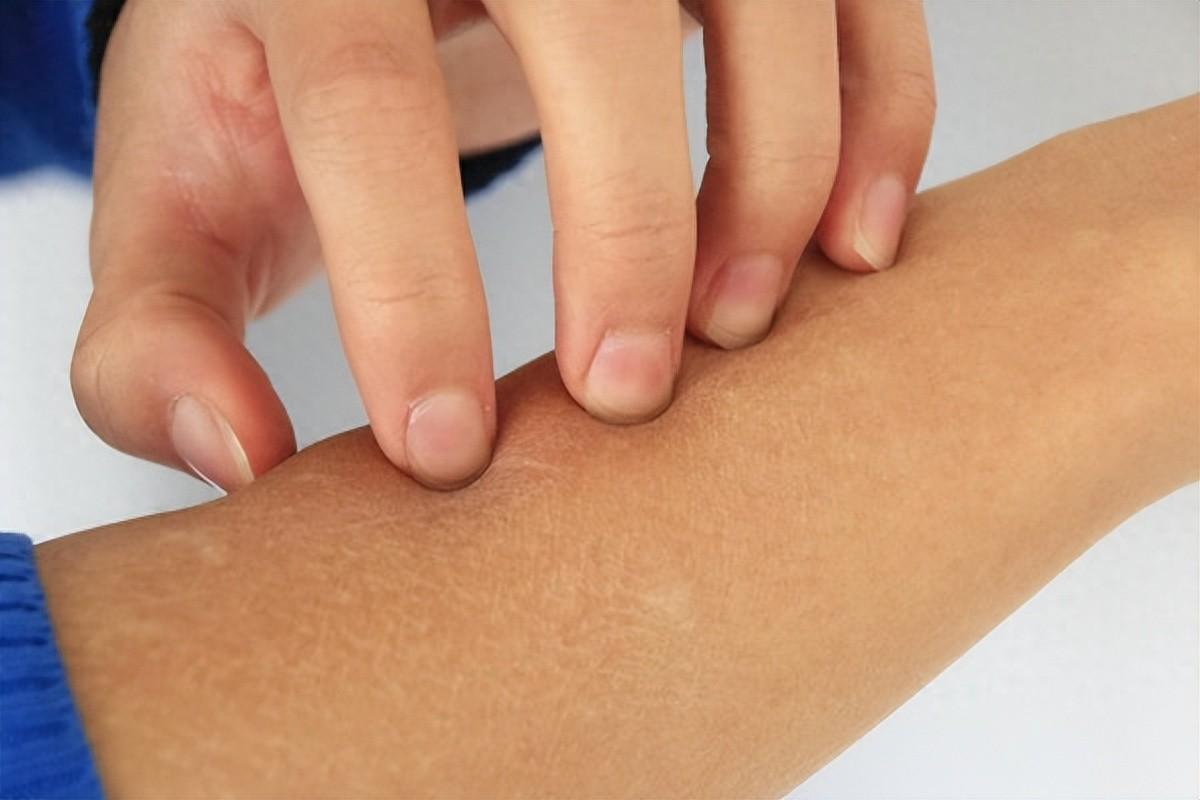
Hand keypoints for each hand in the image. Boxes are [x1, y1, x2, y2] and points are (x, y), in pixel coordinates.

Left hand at [71, 0, 934, 490]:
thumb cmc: (275, 90)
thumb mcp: (190, 193)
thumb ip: (160, 332)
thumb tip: (241, 456)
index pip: (364, 98)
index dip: (409, 287)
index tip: (448, 451)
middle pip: (591, 24)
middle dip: (625, 233)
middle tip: (623, 400)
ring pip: (760, 1)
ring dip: (773, 179)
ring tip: (740, 330)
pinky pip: (860, 2)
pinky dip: (882, 121)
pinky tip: (852, 247)